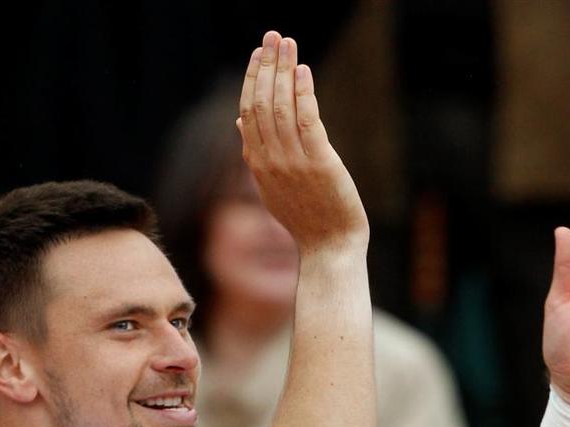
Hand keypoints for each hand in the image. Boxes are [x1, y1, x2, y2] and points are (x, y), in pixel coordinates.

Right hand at [237, 31, 368, 253]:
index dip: (253, 79)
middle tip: (272, 36)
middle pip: (262, 104)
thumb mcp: (272, 186)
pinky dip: (303, 94)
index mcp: (258, 164)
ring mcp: (294, 163)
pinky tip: (303, 72)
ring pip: (282, 108)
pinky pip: (308, 122)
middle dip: (267, 66)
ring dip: (284, 71)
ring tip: (287, 44)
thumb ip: (255, 153)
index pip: (248, 111)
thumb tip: (240, 120)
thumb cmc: (306, 217)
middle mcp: (271, 161)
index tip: (259, 52)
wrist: (329, 248)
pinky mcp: (320, 164)